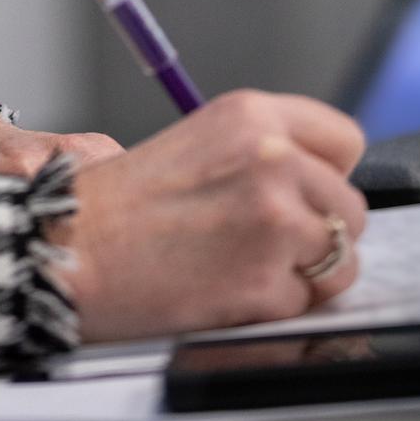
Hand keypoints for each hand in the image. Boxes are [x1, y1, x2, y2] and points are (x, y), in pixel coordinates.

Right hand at [61, 90, 367, 340]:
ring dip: (303, 273)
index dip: (327, 172)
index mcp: (251, 115)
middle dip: (316, 230)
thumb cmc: (120, 201)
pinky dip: (275, 306)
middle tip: (260, 239)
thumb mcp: (199, 141)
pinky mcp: (266, 283)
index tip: (306, 190)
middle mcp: (272, 159)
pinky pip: (306, 303)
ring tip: (243, 264)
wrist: (70, 248)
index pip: (344, 139)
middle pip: (349, 207)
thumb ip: (263, 150)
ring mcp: (273, 222)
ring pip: (340, 261)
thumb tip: (318, 181)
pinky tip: (228, 287)